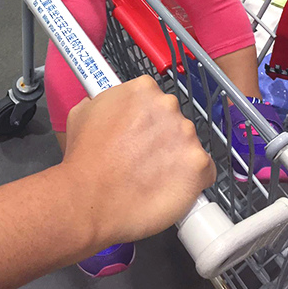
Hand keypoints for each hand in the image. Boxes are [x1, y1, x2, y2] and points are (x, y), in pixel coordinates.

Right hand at [62, 76, 215, 246]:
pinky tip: (172, 187)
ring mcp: (185, 135)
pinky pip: (204, 170)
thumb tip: (112, 108)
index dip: (146, 119)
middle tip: (143, 157)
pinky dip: (193, 179)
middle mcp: (168, 106)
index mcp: (143, 89)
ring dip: (177, 158)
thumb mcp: (83, 112)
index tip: (140, 133)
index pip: (155, 99)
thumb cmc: (83, 159)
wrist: (89, 198)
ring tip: (153, 177)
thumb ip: (106, 102)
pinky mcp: (198, 165)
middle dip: (163, 137)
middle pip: (174, 120)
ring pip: (188, 144)